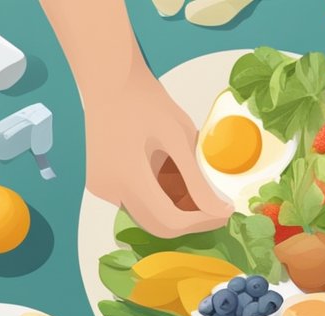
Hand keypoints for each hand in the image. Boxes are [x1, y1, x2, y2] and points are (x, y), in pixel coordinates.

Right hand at [82, 71, 231, 237]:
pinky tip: (167, 173)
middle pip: (157, 225)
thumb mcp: (179, 138)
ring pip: (146, 215)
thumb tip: (220, 211)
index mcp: (129, 177)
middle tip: (215, 207)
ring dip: (173, 208)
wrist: (110, 81)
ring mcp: (102, 188)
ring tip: (191, 182)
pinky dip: (156, 196)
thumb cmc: (146, 101)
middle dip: (190, 220)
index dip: (201, 222)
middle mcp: (110, 189)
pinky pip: (134, 202)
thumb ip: (198, 180)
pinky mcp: (100, 184)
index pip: (171, 221)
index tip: (223, 212)